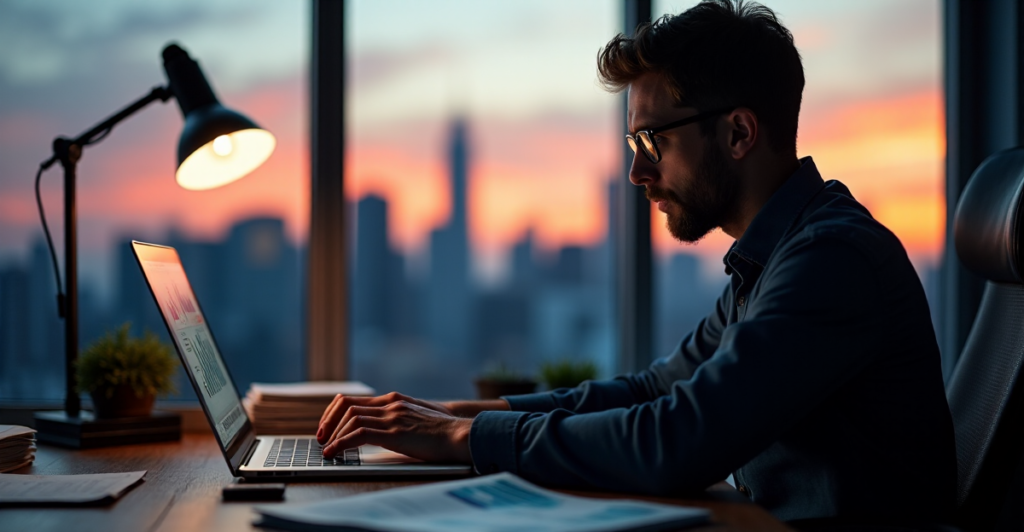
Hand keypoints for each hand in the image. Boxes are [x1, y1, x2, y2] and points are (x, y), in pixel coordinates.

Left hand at [319, 399, 472, 462]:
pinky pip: (359, 434)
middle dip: (328, 422)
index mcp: (394, 399)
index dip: (334, 412)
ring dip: (333, 435)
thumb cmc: (443, 432)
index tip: (326, 426)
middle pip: (347, 406)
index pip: (354, 399)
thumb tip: (381, 431)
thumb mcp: (416, 419)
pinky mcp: (395, 432)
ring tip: (327, 449)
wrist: (461, 435)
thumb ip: (398, 419)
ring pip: (350, 419)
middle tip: (321, 437)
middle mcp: (391, 404)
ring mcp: (393, 417)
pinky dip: (341, 444)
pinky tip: (335, 453)